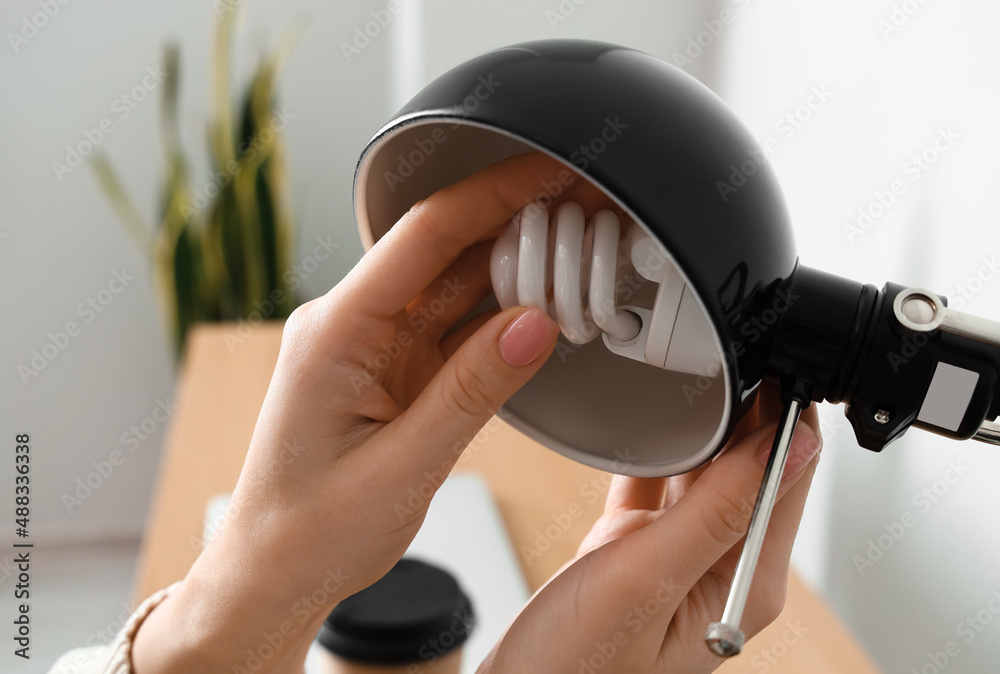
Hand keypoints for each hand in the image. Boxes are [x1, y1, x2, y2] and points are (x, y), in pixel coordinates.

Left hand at [132, 152, 599, 672]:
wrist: (274, 574)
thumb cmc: (311, 532)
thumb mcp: (403, 466)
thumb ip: (473, 390)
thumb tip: (536, 323)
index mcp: (336, 331)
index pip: (424, 234)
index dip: (494, 192)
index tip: (551, 167)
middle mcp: (352, 324)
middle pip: (445, 249)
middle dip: (517, 220)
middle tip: (586, 203)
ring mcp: (373, 346)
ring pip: (455, 285)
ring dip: (514, 266)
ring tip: (578, 245)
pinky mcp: (392, 371)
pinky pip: (454, 326)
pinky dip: (499, 314)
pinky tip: (542, 302)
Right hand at [479, 384, 821, 673]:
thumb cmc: (576, 668)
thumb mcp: (647, 580)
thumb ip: (720, 510)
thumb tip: (794, 442)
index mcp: (744, 579)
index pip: (788, 477)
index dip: (785, 412)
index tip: (768, 356)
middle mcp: (717, 564)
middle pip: (748, 465)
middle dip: (741, 407)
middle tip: (714, 345)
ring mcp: (675, 554)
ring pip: (702, 468)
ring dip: (696, 424)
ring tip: (680, 368)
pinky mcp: (634, 548)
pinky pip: (655, 481)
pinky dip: (649, 449)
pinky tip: (641, 419)